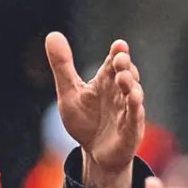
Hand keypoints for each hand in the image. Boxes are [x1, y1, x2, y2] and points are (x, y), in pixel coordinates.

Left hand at [45, 32, 144, 187]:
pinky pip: (135, 116)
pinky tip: (133, 97)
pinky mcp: (131, 128)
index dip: (118, 53)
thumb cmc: (85, 121)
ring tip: (123, 76)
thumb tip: (52, 34)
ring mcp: (127, 110)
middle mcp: (119, 93)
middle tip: (120, 58)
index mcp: (106, 82)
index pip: (113, 63)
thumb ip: (63, 65)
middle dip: (125, 66)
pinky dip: (135, 106)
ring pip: (133, 93)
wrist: (94, 154)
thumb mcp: (69, 92)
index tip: (119, 45)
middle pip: (126, 75)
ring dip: (130, 84)